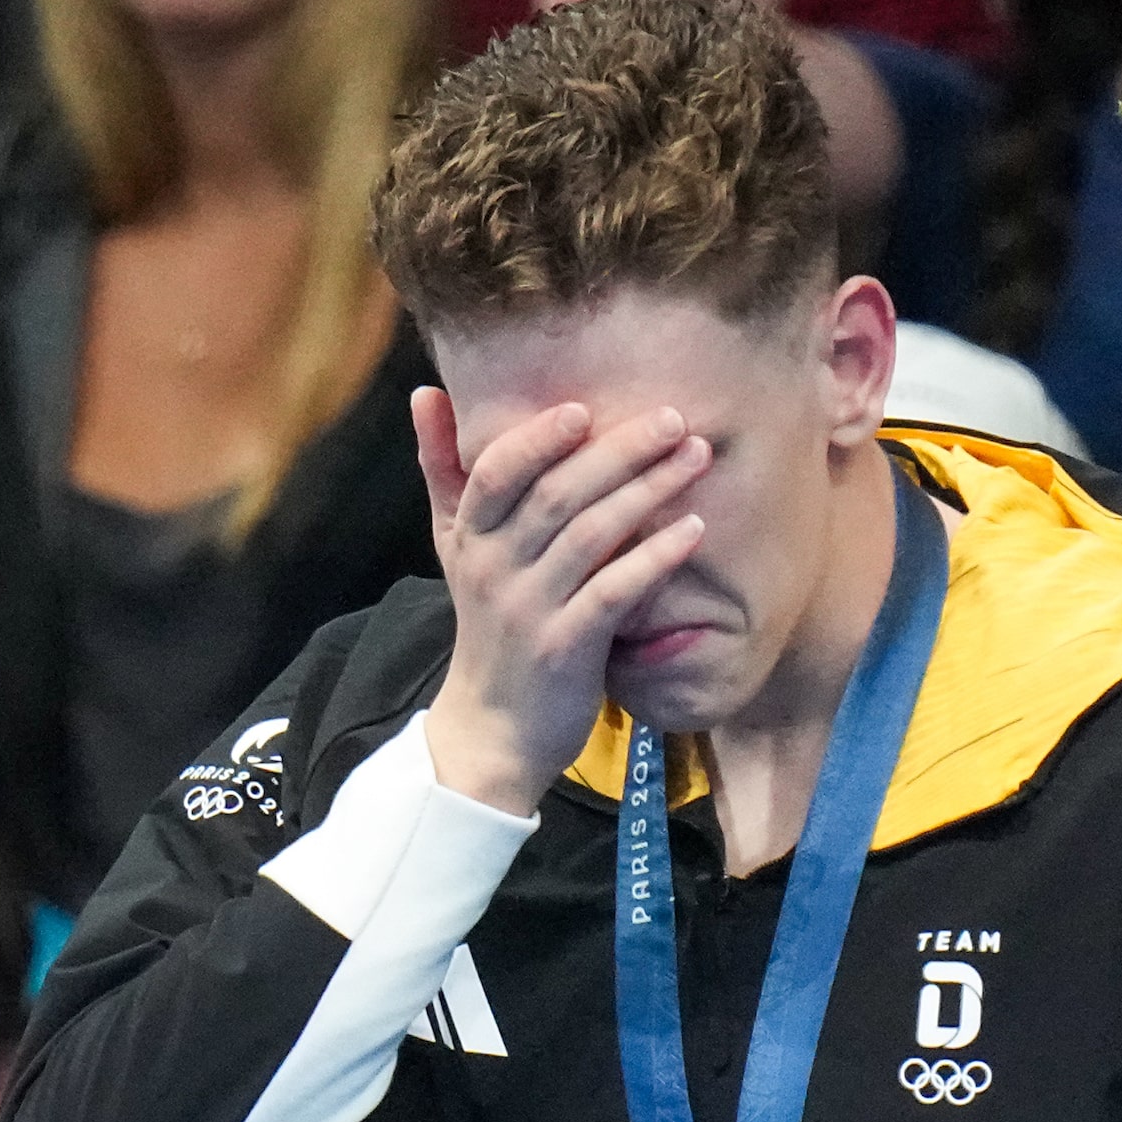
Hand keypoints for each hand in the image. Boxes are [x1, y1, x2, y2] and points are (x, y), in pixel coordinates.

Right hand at [414, 390, 710, 815]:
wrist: (492, 729)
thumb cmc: (488, 625)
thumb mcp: (456, 546)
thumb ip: (445, 470)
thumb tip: (425, 392)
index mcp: (470, 537)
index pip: (496, 474)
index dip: (537, 439)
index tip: (582, 409)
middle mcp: (494, 569)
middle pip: (556, 495)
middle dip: (618, 452)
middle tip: (673, 418)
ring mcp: (529, 610)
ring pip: (590, 536)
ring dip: (648, 491)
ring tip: (695, 458)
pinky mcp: (565, 649)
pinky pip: (614, 593)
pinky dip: (655, 558)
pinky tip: (693, 530)